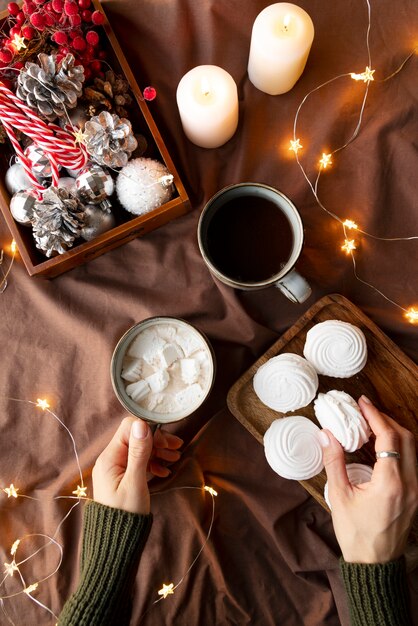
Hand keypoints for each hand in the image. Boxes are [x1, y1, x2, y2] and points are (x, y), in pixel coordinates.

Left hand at [92, 417, 182, 514]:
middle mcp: (110, 459)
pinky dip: (153, 463)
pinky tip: (165, 471)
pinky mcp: (122, 477)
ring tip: (176, 457)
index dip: (149, 430)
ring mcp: (116, 468)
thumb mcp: (135, 482)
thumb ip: (138, 453)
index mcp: (109, 458)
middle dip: (156, 440)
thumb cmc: (125, 514)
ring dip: (158, 451)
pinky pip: (138, 462)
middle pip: (135, 437)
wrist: (116, 542)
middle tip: (177, 447)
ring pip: (139, 450)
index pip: (128, 429)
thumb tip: (141, 424)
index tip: (166, 441)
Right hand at [320, 396, 417, 563]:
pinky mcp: (416, 494)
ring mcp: (417, 490)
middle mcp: (410, 484)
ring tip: (373, 423)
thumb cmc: (356, 533)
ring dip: (394, 431)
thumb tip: (326, 434)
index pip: (388, 437)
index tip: (362, 403)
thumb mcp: (340, 496)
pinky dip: (399, 446)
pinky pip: (412, 461)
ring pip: (413, 448)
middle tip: (366, 410)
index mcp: (391, 483)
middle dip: (386, 419)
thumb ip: (334, 461)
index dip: (375, 415)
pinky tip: (381, 445)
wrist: (374, 564)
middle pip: (406, 437)